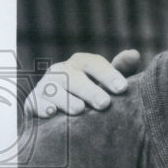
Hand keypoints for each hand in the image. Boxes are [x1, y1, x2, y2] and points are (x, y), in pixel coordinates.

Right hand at [24, 49, 140, 117]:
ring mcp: (46, 86)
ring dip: (66, 99)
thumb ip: (122, 70)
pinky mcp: (33, 102)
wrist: (64, 113)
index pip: (94, 64)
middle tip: (105, 104)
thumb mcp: (109, 83)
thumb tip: (134, 54)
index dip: (109, 75)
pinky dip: (42, 107)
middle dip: (89, 90)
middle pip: (74, 77)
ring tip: (80, 109)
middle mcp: (62, 71)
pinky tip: (52, 112)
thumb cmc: (94, 95)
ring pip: (53, 89)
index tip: (123, 88)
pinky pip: (34, 102)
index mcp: (82, 64)